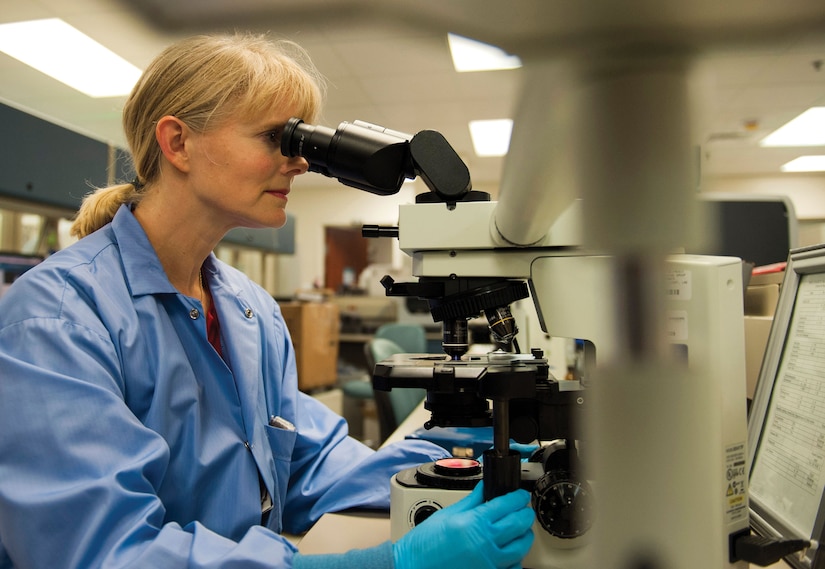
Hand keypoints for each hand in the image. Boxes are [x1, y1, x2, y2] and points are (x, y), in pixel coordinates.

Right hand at [393, 482, 533, 568]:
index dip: (518, 497)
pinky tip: (509, 552)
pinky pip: (513, 568)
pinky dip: (516, 559)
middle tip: (522, 509)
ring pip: (521, 547)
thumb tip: (485, 488)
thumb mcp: (448, 514)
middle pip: (520, 524)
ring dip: (524, 535)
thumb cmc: (425, 544)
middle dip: (525, 513)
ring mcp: (489, 563)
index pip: (507, 504)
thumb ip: (471, 500)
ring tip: (519, 530)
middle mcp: (486, 543)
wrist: (413, 566)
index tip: (520, 495)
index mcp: (475, 522)